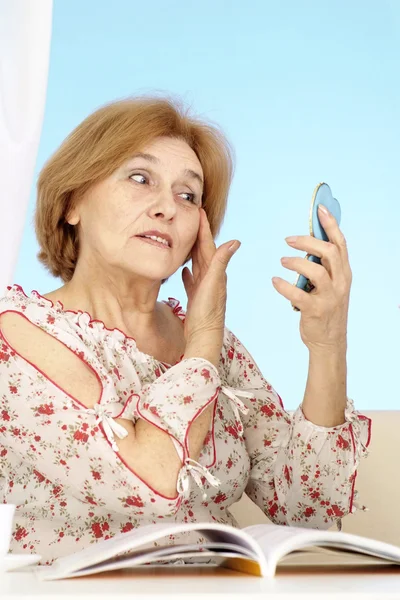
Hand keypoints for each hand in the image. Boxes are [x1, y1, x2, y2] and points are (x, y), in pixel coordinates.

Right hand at [182, 209, 239, 363]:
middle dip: (197, 235)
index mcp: (215, 272)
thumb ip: (220, 263)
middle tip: (191, 218)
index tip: (198, 210)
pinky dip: (188, 272)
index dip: (204, 228)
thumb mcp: (213, 284)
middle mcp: (211, 278)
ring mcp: (203, 288)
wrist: (204, 338)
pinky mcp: (196, 298)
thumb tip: (235, 241)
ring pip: (197, 264)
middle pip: (202, 251)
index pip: (208, 245)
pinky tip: (184, 269)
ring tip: (186, 239)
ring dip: (192, 251)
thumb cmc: (208, 313)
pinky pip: (191, 280)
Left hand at [272, 204, 351, 351]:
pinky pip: (298, 295)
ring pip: (316, 271)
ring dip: (296, 262)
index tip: (319, 209)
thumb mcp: (331, 285)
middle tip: (288, 240)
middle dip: (307, 241)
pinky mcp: (316, 311)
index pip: (340, 243)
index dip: (330, 224)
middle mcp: (340, 283)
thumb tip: (307, 245)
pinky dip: (284, 286)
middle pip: (328, 252)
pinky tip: (275, 281)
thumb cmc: (326, 309)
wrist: (329, 341)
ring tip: (282, 260)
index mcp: (344, 273)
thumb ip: (323, 266)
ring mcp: (329, 297)